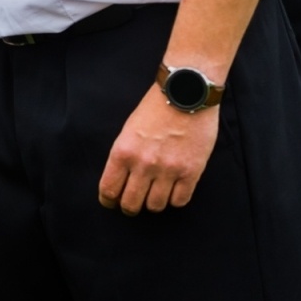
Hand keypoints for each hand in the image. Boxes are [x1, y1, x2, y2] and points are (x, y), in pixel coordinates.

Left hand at [98, 83, 219, 214]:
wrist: (186, 93)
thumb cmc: (155, 108)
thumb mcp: (128, 130)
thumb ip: (124, 156)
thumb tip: (121, 180)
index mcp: (122, 152)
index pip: (109, 190)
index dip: (108, 201)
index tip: (111, 202)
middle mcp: (143, 164)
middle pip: (131, 204)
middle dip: (129, 207)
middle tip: (133, 203)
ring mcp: (168, 170)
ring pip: (155, 206)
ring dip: (153, 203)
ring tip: (155, 194)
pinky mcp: (191, 172)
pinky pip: (180, 201)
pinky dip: (175, 199)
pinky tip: (173, 190)